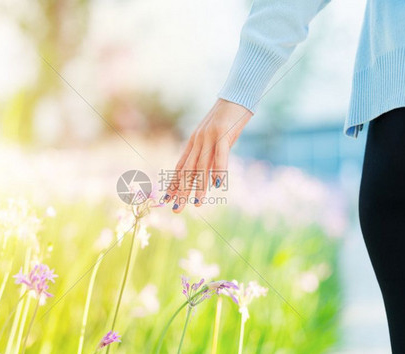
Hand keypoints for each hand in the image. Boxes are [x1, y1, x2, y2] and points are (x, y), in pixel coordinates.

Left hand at [163, 98, 252, 212]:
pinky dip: (219, 169)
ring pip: (202, 166)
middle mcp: (198, 140)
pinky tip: (218, 184)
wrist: (237, 93)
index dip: (173, 184)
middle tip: (175, 209)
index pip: (180, 166)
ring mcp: (210, 137)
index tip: (167, 199)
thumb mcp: (216, 136)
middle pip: (187, 170)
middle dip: (181, 191)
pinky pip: (220, 155)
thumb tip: (211, 174)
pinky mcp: (223, 133)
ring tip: (196, 203)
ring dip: (199, 186)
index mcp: (194, 141)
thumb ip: (211, 153)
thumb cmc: (228, 116)